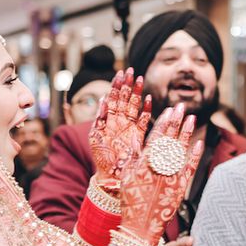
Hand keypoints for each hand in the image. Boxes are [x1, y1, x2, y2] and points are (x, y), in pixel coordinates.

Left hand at [88, 68, 150, 187]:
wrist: (110, 175)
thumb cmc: (101, 157)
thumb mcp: (96, 136)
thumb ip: (100, 118)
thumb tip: (103, 100)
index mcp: (108, 120)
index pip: (113, 98)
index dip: (117, 85)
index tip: (121, 73)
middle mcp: (120, 121)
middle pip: (125, 99)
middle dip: (128, 84)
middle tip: (131, 70)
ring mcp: (130, 128)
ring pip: (135, 107)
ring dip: (138, 93)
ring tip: (140, 79)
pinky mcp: (138, 136)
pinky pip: (144, 121)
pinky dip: (147, 111)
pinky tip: (149, 100)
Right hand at [120, 105, 202, 243]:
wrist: (141, 224)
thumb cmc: (130, 199)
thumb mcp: (125, 176)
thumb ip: (132, 157)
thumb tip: (135, 138)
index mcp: (145, 162)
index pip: (156, 137)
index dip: (164, 122)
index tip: (169, 110)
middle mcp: (159, 167)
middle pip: (170, 139)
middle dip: (176, 121)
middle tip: (182, 106)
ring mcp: (172, 176)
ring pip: (181, 149)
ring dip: (187, 133)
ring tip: (192, 118)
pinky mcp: (181, 186)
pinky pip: (190, 167)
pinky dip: (195, 155)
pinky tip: (199, 143)